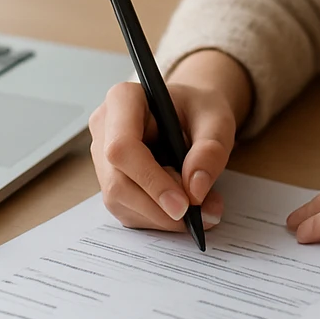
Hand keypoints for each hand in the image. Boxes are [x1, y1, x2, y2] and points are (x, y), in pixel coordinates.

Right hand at [88, 49, 252, 232]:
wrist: (193, 113)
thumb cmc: (200, 110)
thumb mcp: (217, 121)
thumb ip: (211, 150)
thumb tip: (195, 189)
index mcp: (123, 100)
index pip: (122, 147)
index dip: (150, 180)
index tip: (183, 205)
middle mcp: (104, 128)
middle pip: (118, 182)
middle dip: (159, 207)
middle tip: (200, 215)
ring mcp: (102, 157)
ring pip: (121, 202)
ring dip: (162, 216)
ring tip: (201, 209)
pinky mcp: (110, 180)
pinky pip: (127, 210)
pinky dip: (158, 218)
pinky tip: (182, 209)